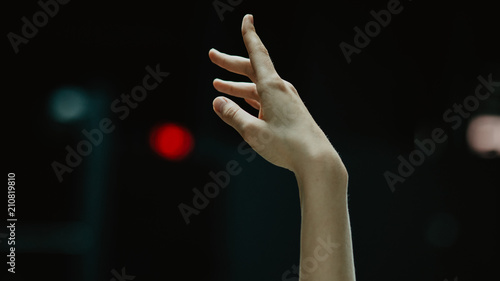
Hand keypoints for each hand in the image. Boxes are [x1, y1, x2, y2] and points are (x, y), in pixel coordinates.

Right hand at [209, 14, 341, 173]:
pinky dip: (249, 98)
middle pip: (252, 69)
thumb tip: (217, 102)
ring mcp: (285, 100)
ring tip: (218, 85)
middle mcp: (280, 89)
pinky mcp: (288, 112)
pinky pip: (264, 99)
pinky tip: (240, 102)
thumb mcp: (253, 132)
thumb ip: (233, 116)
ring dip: (236, 85)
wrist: (316, 159)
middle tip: (212, 56)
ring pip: (256, 86)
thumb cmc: (286, 145)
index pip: (258, 54)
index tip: (247, 18)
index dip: (250, 35)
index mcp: (272, 87)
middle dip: (230, 64)